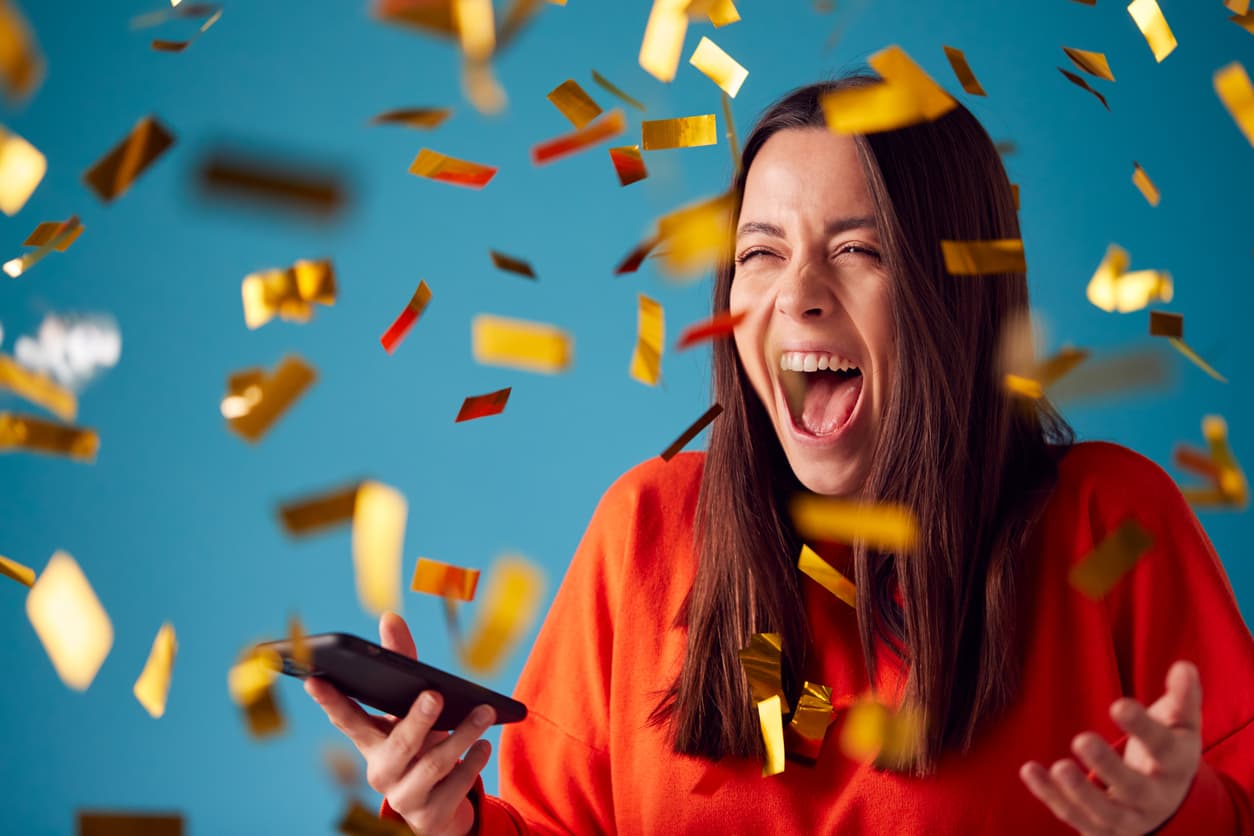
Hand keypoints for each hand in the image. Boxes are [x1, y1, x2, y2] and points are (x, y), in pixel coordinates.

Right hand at [306, 611, 495, 835]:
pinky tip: (483, 745)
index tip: (313, 679)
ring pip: (432, 764)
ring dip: (461, 736)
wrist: (439, 809)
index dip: (330, 701)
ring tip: (483, 714)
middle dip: (417, 720)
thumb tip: (389, 617)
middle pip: (397, 745)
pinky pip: (454, 787)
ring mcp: (404, 796)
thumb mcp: (411, 709)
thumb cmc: (420, 746)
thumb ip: (403, 664)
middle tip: (435, 695)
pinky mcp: (430, 817)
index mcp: (371, 743)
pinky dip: (472, 764)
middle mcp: (381, 771)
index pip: (347, 720)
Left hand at [1020, 660, 1202, 834]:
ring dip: (1079, 793)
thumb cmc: (1168, 750)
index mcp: (1177, 766)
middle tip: (1081, 739)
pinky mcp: (1101, 829)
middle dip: (1108, 767)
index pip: (1163, 748)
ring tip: (1058, 767)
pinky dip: (1050, 796)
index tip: (1119, 704)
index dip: (1143, 728)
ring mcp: (1129, 819)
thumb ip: (1182, 697)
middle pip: (1133, 788)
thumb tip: (1184, 667)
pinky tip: (1029, 770)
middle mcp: (1155, 798)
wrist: (1166, 802)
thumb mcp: (1181, 725)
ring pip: (1104, 813)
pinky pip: (1074, 816)